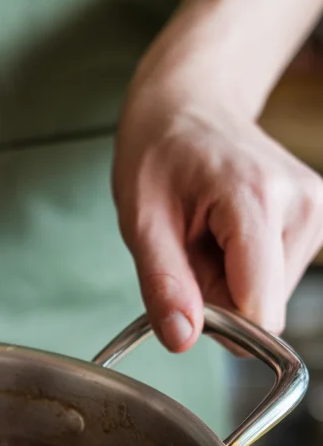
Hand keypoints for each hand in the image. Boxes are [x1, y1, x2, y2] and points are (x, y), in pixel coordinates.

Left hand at [113, 84, 322, 350]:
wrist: (191, 105)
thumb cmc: (159, 155)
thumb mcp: (141, 222)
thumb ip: (164, 285)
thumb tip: (183, 339)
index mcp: (258, 200)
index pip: (260, 310)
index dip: (217, 320)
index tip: (188, 289)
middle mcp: (303, 204)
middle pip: (265, 308)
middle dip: (220, 296)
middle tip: (191, 249)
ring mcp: (317, 210)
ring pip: (271, 297)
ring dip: (230, 280)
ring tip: (207, 235)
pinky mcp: (318, 218)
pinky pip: (277, 278)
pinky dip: (245, 268)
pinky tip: (227, 232)